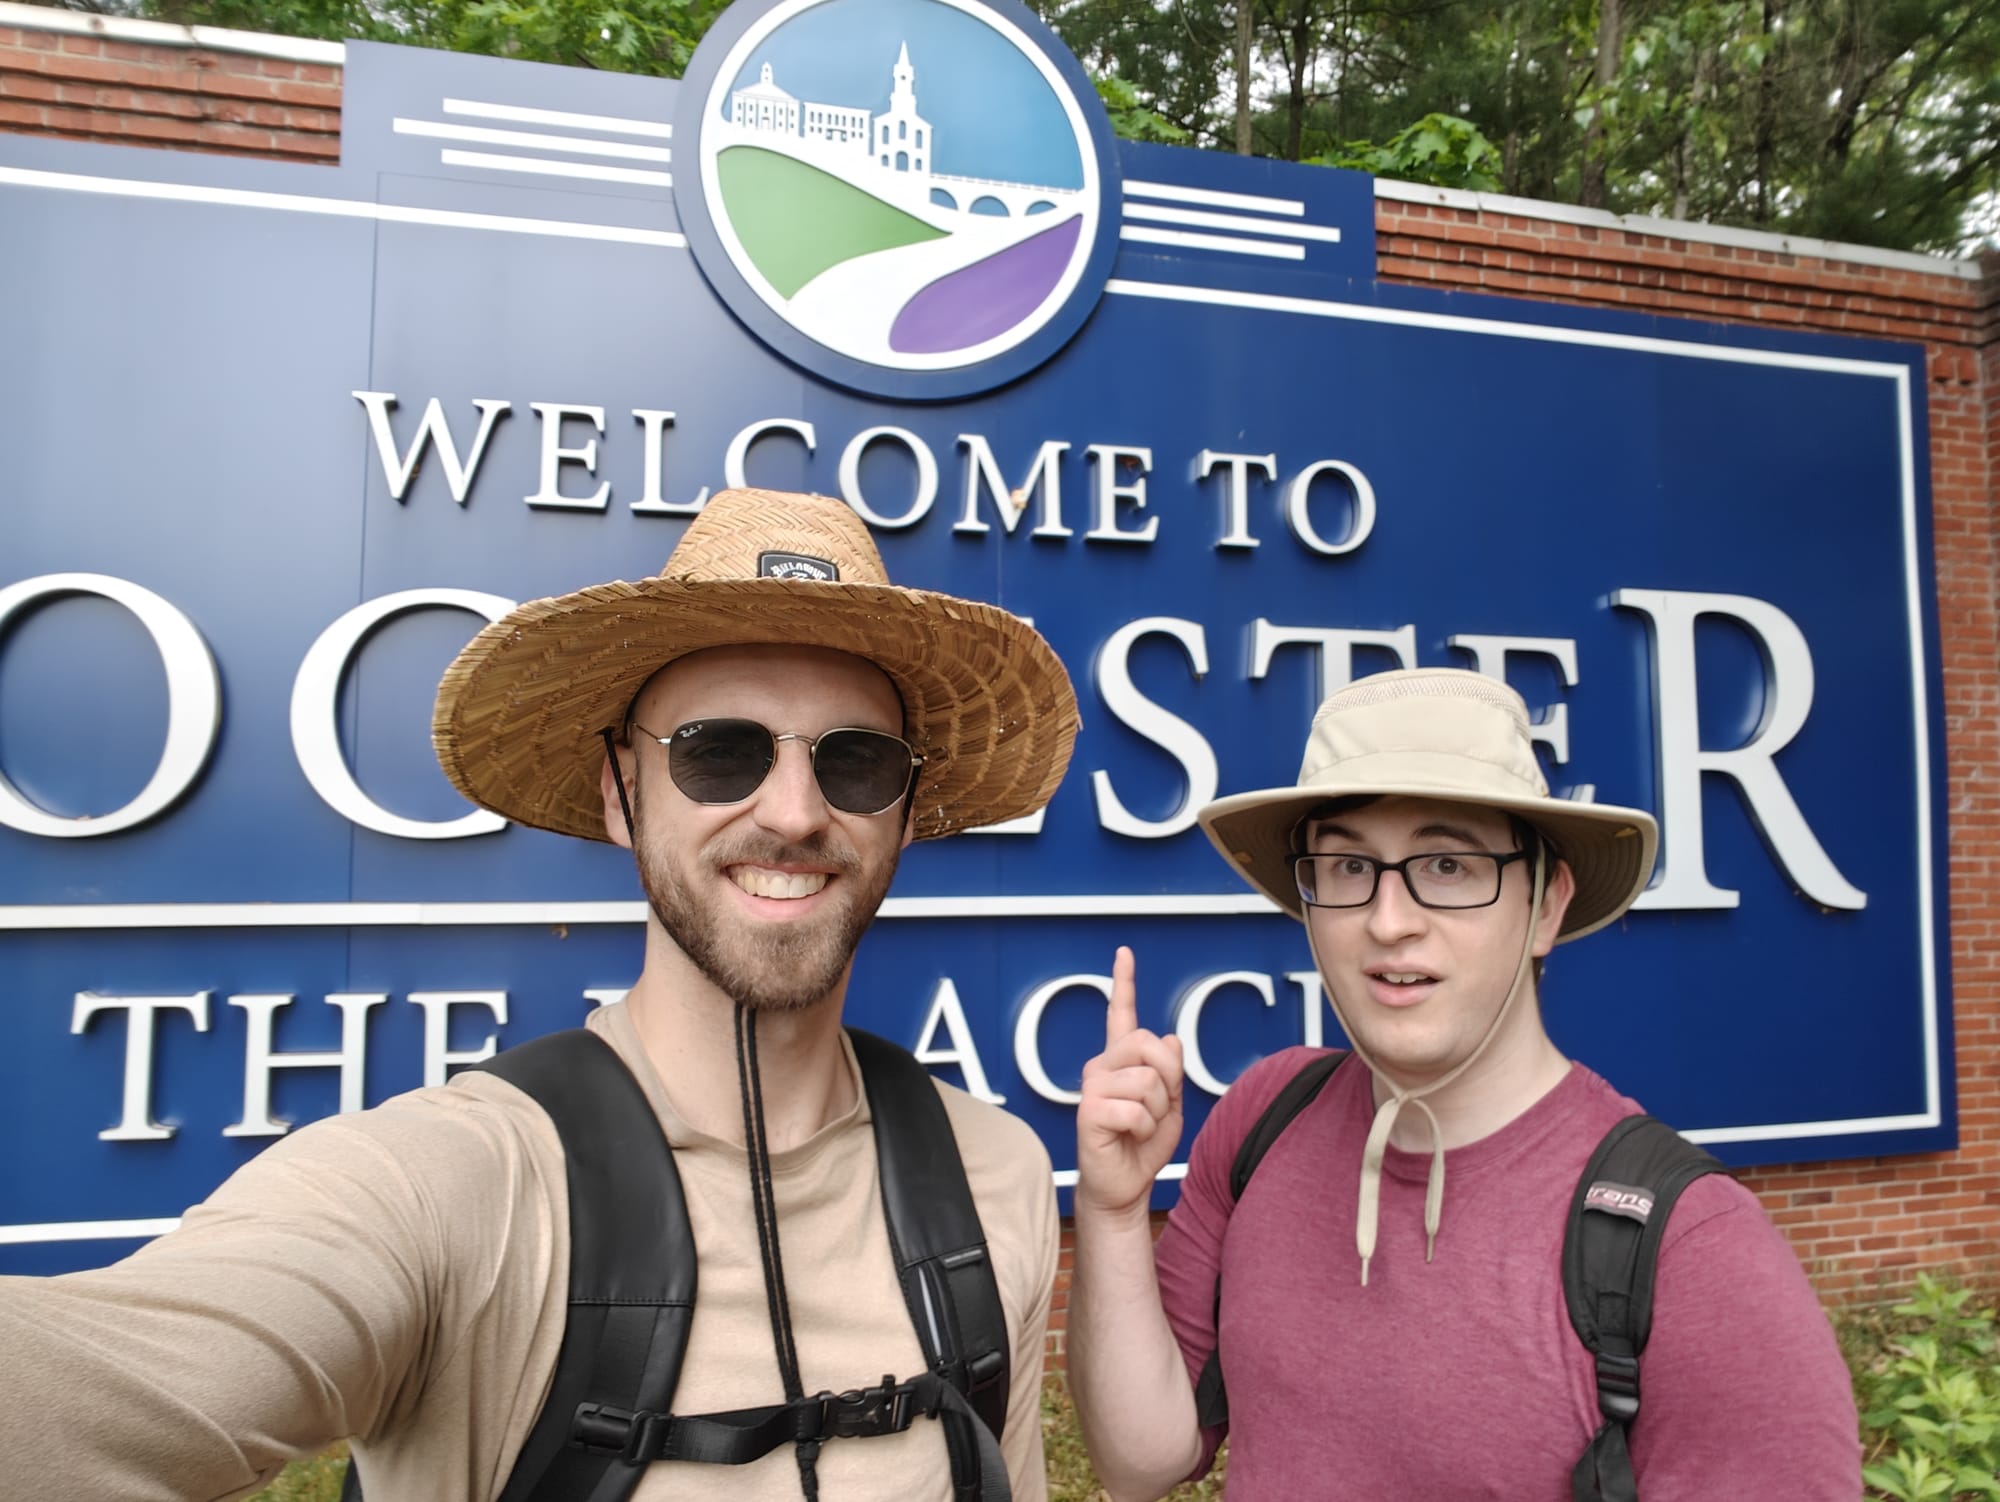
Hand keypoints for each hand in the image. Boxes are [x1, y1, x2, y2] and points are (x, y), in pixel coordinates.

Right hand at [1075, 946, 1184, 1221]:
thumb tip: (1168, 1037)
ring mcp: (1093, 1086)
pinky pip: (1137, 1109)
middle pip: (1149, 1043)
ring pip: (1148, 1080)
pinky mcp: (1089, 1111)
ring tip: (1140, 1127)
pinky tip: (1129, 1137)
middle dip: (1169, 1078)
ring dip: (1158, 1111)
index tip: (1124, 952)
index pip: (1122, 1014)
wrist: (1124, 1186)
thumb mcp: (1172, 1105)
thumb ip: (1172, 1072)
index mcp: (1122, 1061)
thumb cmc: (1143, 1145)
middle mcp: (1102, 1066)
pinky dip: (1145, 1129)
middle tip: (1158, 1108)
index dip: (1123, 982)